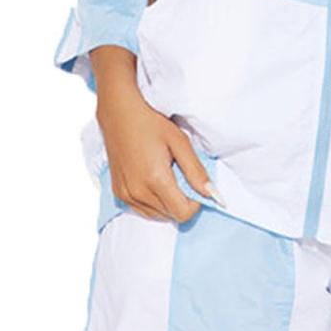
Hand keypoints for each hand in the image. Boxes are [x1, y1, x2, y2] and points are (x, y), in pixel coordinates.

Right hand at [96, 83, 215, 223]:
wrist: (120, 115)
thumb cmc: (152, 125)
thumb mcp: (180, 142)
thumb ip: (196, 171)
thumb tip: (212, 194)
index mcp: (155, 180)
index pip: (183, 213)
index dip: (195, 203)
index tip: (195, 185)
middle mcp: (138, 192)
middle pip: (171, 216)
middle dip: (182, 201)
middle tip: (181, 176)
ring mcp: (126, 195)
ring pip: (157, 215)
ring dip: (168, 203)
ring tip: (167, 176)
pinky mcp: (119, 194)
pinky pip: (143, 210)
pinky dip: (154, 202)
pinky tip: (154, 181)